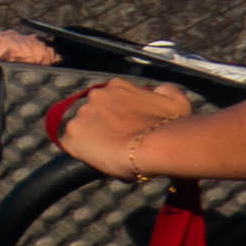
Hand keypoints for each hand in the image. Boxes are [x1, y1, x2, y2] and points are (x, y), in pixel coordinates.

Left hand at [58, 79, 198, 179]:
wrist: (155, 145)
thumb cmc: (168, 125)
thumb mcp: (175, 99)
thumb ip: (165, 90)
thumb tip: (160, 90)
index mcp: (116, 86)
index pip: (109, 99)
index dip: (115, 115)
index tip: (124, 127)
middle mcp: (96, 96)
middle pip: (92, 111)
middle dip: (101, 125)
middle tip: (116, 141)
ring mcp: (82, 115)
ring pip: (80, 127)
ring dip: (90, 138)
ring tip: (107, 153)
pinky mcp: (73, 136)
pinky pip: (70, 144)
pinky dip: (80, 152)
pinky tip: (95, 159)